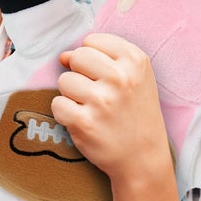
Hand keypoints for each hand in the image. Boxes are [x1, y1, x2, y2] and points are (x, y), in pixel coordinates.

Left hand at [53, 33, 172, 188]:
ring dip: (73, 95)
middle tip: (97, 94)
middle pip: (76, 57)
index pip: (92, 41)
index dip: (93, 59)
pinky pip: (57, 104)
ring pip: (64, 80)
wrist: (143, 159)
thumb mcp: (134, 77)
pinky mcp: (84, 123)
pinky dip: (65, 114)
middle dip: (80, 73)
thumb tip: (63, 56)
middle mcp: (120, 78)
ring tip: (93, 110)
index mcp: (135, 60)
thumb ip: (101, 58)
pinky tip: (84, 122)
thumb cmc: (135, 113)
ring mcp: (102, 101)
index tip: (106, 77)